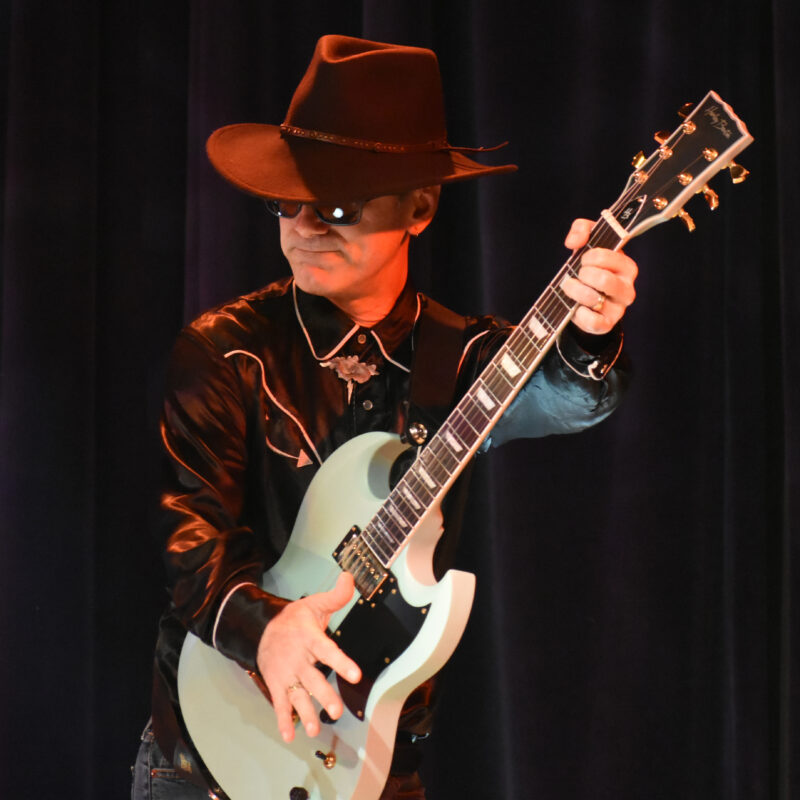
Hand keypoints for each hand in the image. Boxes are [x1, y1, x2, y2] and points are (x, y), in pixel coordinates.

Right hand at [256, 571, 361, 741]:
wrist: (261, 628)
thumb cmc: (294, 619)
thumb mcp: (315, 604)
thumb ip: (336, 595)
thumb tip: (350, 577)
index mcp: (309, 638)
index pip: (328, 651)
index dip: (342, 663)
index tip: (356, 675)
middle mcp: (298, 659)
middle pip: (312, 679)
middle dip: (324, 696)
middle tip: (337, 711)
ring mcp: (286, 674)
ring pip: (297, 695)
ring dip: (306, 712)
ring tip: (316, 728)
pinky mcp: (276, 684)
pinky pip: (280, 704)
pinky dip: (283, 720)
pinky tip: (289, 735)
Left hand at [560, 218, 637, 334]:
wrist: (584, 298)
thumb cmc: (589, 267)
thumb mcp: (587, 242)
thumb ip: (581, 229)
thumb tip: (574, 242)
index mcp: (626, 266)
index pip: (610, 257)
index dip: (591, 256)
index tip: (584, 258)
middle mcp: (627, 287)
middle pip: (603, 279)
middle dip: (583, 275)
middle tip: (577, 274)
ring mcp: (619, 308)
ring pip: (594, 299)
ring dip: (575, 291)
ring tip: (570, 287)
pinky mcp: (607, 324)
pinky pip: (594, 322)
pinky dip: (579, 315)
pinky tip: (575, 308)